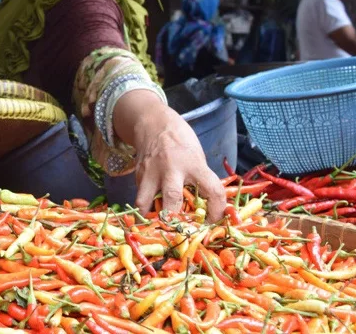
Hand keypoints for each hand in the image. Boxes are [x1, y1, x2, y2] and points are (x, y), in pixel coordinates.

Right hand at [114, 94, 225, 221]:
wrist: (153, 123)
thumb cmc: (181, 141)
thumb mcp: (197, 156)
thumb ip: (200, 179)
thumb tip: (207, 208)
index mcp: (194, 163)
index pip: (212, 190)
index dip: (217, 211)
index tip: (214, 222)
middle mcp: (172, 168)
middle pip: (173, 199)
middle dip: (176, 220)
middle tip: (182, 232)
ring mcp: (151, 172)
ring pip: (145, 202)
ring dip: (151, 217)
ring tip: (158, 227)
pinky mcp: (138, 175)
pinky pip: (140, 196)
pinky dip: (146, 206)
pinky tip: (151, 210)